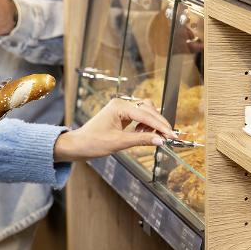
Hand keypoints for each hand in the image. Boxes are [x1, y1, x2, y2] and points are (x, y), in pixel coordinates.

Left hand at [52, 97, 176, 160]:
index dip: (160, 126)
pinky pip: (139, 116)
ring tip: (153, 137)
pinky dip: (145, 125)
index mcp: (119, 106)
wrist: (78, 145)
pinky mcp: (121, 115)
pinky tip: (144, 134)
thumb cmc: (93, 142)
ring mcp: (121, 109)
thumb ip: (141, 140)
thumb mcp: (119, 143)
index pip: (146, 115)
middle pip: (148, 109)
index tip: (172, 136)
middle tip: (169, 137)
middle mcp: (120, 104)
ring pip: (145, 111)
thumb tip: (160, 140)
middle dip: (159, 123)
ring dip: (152, 123)